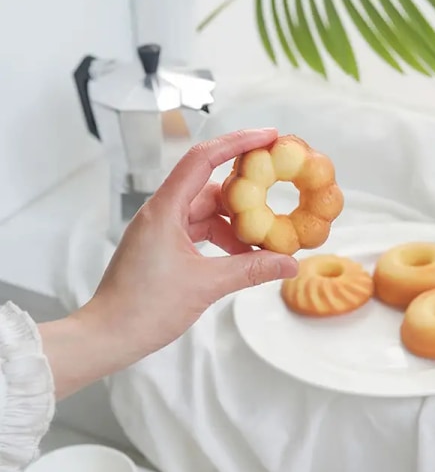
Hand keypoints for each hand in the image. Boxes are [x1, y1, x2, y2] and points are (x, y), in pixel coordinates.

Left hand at [40, 129, 297, 398]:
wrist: (108, 335)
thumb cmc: (144, 308)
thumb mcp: (206, 285)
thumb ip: (251, 270)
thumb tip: (289, 264)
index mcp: (165, 210)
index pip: (203, 159)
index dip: (237, 142)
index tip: (269, 136)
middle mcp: (162, 213)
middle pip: (209, 187)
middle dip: (245, 193)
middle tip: (277, 191)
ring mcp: (162, 230)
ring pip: (207, 214)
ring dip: (236, 225)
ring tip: (264, 241)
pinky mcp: (164, 248)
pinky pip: (200, 232)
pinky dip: (223, 240)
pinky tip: (242, 256)